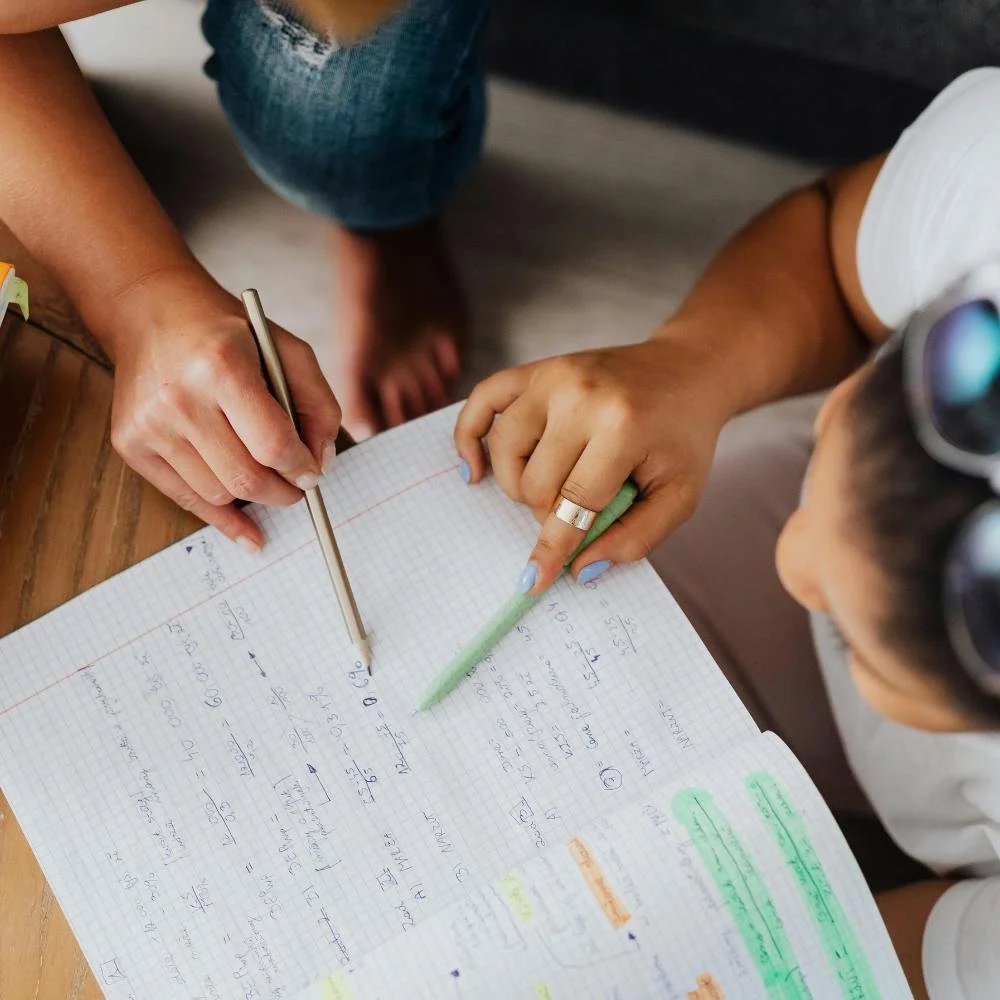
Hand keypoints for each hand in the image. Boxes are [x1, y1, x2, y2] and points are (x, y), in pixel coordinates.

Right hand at [106, 268, 340, 548]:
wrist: (152, 311)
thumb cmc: (229, 333)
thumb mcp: (287, 351)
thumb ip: (317, 404)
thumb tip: (322, 462)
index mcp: (222, 367)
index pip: (273, 445)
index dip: (302, 469)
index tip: (313, 474)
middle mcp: (180, 398)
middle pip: (246, 477)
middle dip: (283, 492)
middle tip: (297, 488)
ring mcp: (150, 425)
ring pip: (218, 493)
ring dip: (253, 497)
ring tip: (268, 479)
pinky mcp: (131, 444)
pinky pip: (185, 498)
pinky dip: (222, 517)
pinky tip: (248, 530)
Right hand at [454, 335, 730, 592]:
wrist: (686, 372)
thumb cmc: (681, 437)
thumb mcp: (680, 495)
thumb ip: (636, 537)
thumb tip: (581, 569)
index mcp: (622, 426)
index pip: (575, 502)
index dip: (553, 548)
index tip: (532, 582)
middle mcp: (580, 396)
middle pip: (534, 482)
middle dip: (550, 510)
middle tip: (580, 505)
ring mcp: (553, 376)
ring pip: (503, 450)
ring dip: (518, 483)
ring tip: (550, 486)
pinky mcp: (536, 368)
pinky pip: (483, 400)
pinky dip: (468, 436)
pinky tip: (475, 467)